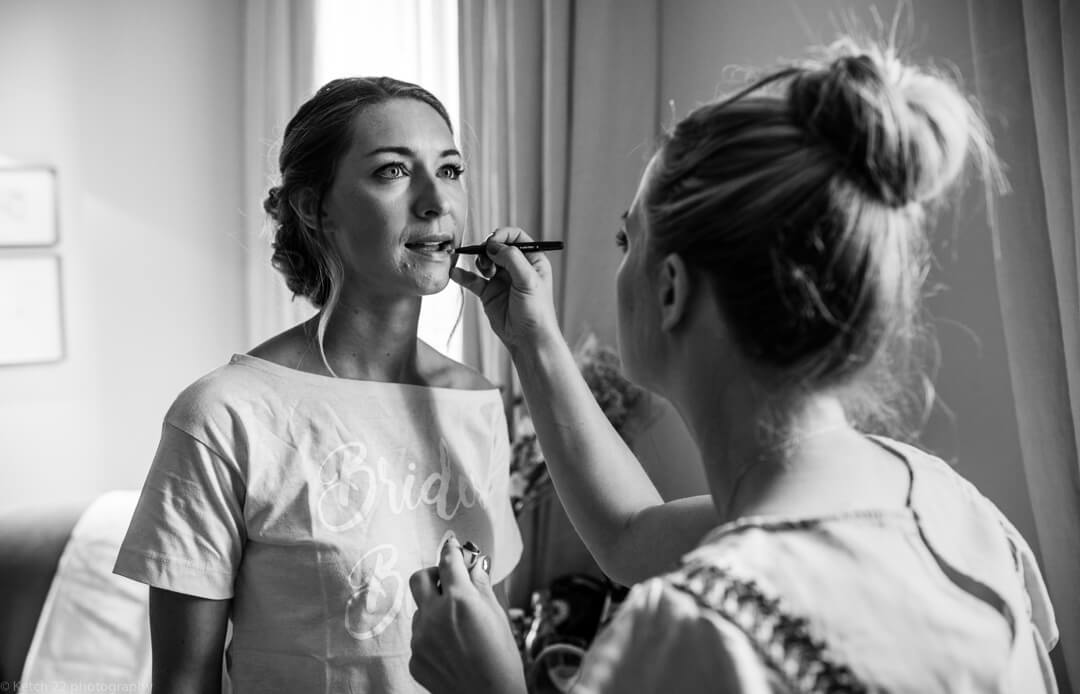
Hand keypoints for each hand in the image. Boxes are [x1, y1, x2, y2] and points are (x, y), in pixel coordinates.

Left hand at [409, 537, 526, 693]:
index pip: (448, 561)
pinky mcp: (414, 658)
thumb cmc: (502, 660)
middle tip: (448, 584)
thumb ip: (481, 587)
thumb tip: (475, 566)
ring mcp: (419, 638)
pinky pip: (419, 637)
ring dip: (433, 610)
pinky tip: (452, 650)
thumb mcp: (498, 617)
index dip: (452, 549)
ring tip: (457, 629)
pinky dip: (432, 637)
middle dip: (432, 575)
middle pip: (418, 578)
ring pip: (419, 610)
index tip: (452, 545)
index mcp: (459, 600)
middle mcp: (434, 615)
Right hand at [451, 227, 559, 354]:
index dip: (503, 235)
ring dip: (480, 262)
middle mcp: (517, 268)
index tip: (492, 241)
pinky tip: (455, 273)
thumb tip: (494, 245)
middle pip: (497, 247)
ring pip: (485, 261)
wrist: (528, 340)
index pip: (516, 237)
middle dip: (489, 249)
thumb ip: (512, 259)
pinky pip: (473, 280)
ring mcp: (501, 280)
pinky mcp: (489, 293)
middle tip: (487, 258)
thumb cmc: (537, 312)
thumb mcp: (528, 280)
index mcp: (533, 261)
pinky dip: (463, 275)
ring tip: (485, 272)